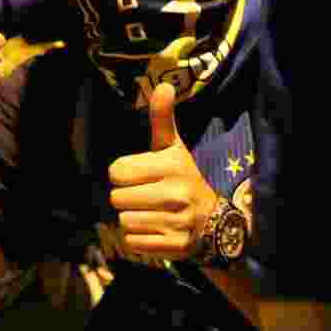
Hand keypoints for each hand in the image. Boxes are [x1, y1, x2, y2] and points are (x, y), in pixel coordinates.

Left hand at [109, 83, 218, 260]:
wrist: (214, 221)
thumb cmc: (182, 178)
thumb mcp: (173, 148)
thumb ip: (162, 119)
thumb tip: (163, 84)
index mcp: (171, 165)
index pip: (116, 172)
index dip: (123, 174)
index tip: (140, 176)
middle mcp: (175, 193)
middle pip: (116, 198)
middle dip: (126, 198)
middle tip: (145, 196)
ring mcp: (176, 222)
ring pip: (124, 221)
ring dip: (132, 218)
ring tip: (152, 213)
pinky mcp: (174, 246)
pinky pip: (132, 243)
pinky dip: (138, 239)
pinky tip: (155, 230)